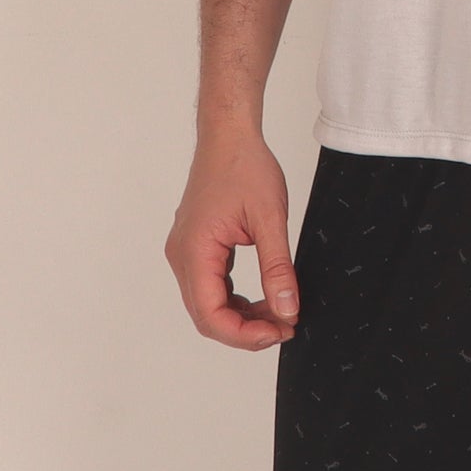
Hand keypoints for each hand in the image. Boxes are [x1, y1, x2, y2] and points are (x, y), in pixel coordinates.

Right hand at [165, 130, 300, 349]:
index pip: (210, 315)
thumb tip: (287, 309)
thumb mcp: (270, 219)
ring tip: (279, 314)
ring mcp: (186, 253)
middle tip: (285, 327)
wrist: (228, 136)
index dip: (245, 334)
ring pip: (208, 305)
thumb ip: (278, 268)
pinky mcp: (196, 248)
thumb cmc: (244, 167)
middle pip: (206, 316)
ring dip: (242, 317)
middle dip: (246, 330)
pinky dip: (235, 300)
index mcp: (194, 251)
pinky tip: (263, 298)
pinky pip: (210, 287)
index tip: (279, 331)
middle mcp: (182, 257)